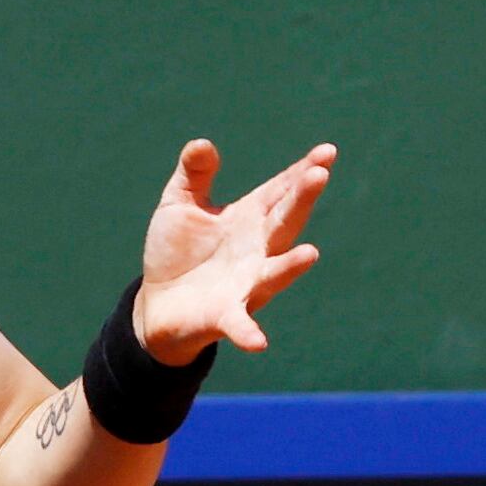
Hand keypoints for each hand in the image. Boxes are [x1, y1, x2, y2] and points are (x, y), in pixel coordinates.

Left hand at [135, 138, 336, 361]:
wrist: (157, 303)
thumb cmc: (177, 251)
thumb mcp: (179, 205)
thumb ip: (194, 175)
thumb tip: (203, 143)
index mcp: (249, 219)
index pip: (281, 191)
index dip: (303, 171)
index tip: (327, 152)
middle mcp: (257, 250)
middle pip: (284, 222)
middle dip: (301, 200)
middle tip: (319, 174)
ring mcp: (245, 283)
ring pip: (273, 273)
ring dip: (290, 266)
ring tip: (310, 254)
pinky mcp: (224, 315)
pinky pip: (239, 324)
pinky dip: (248, 332)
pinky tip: (258, 342)